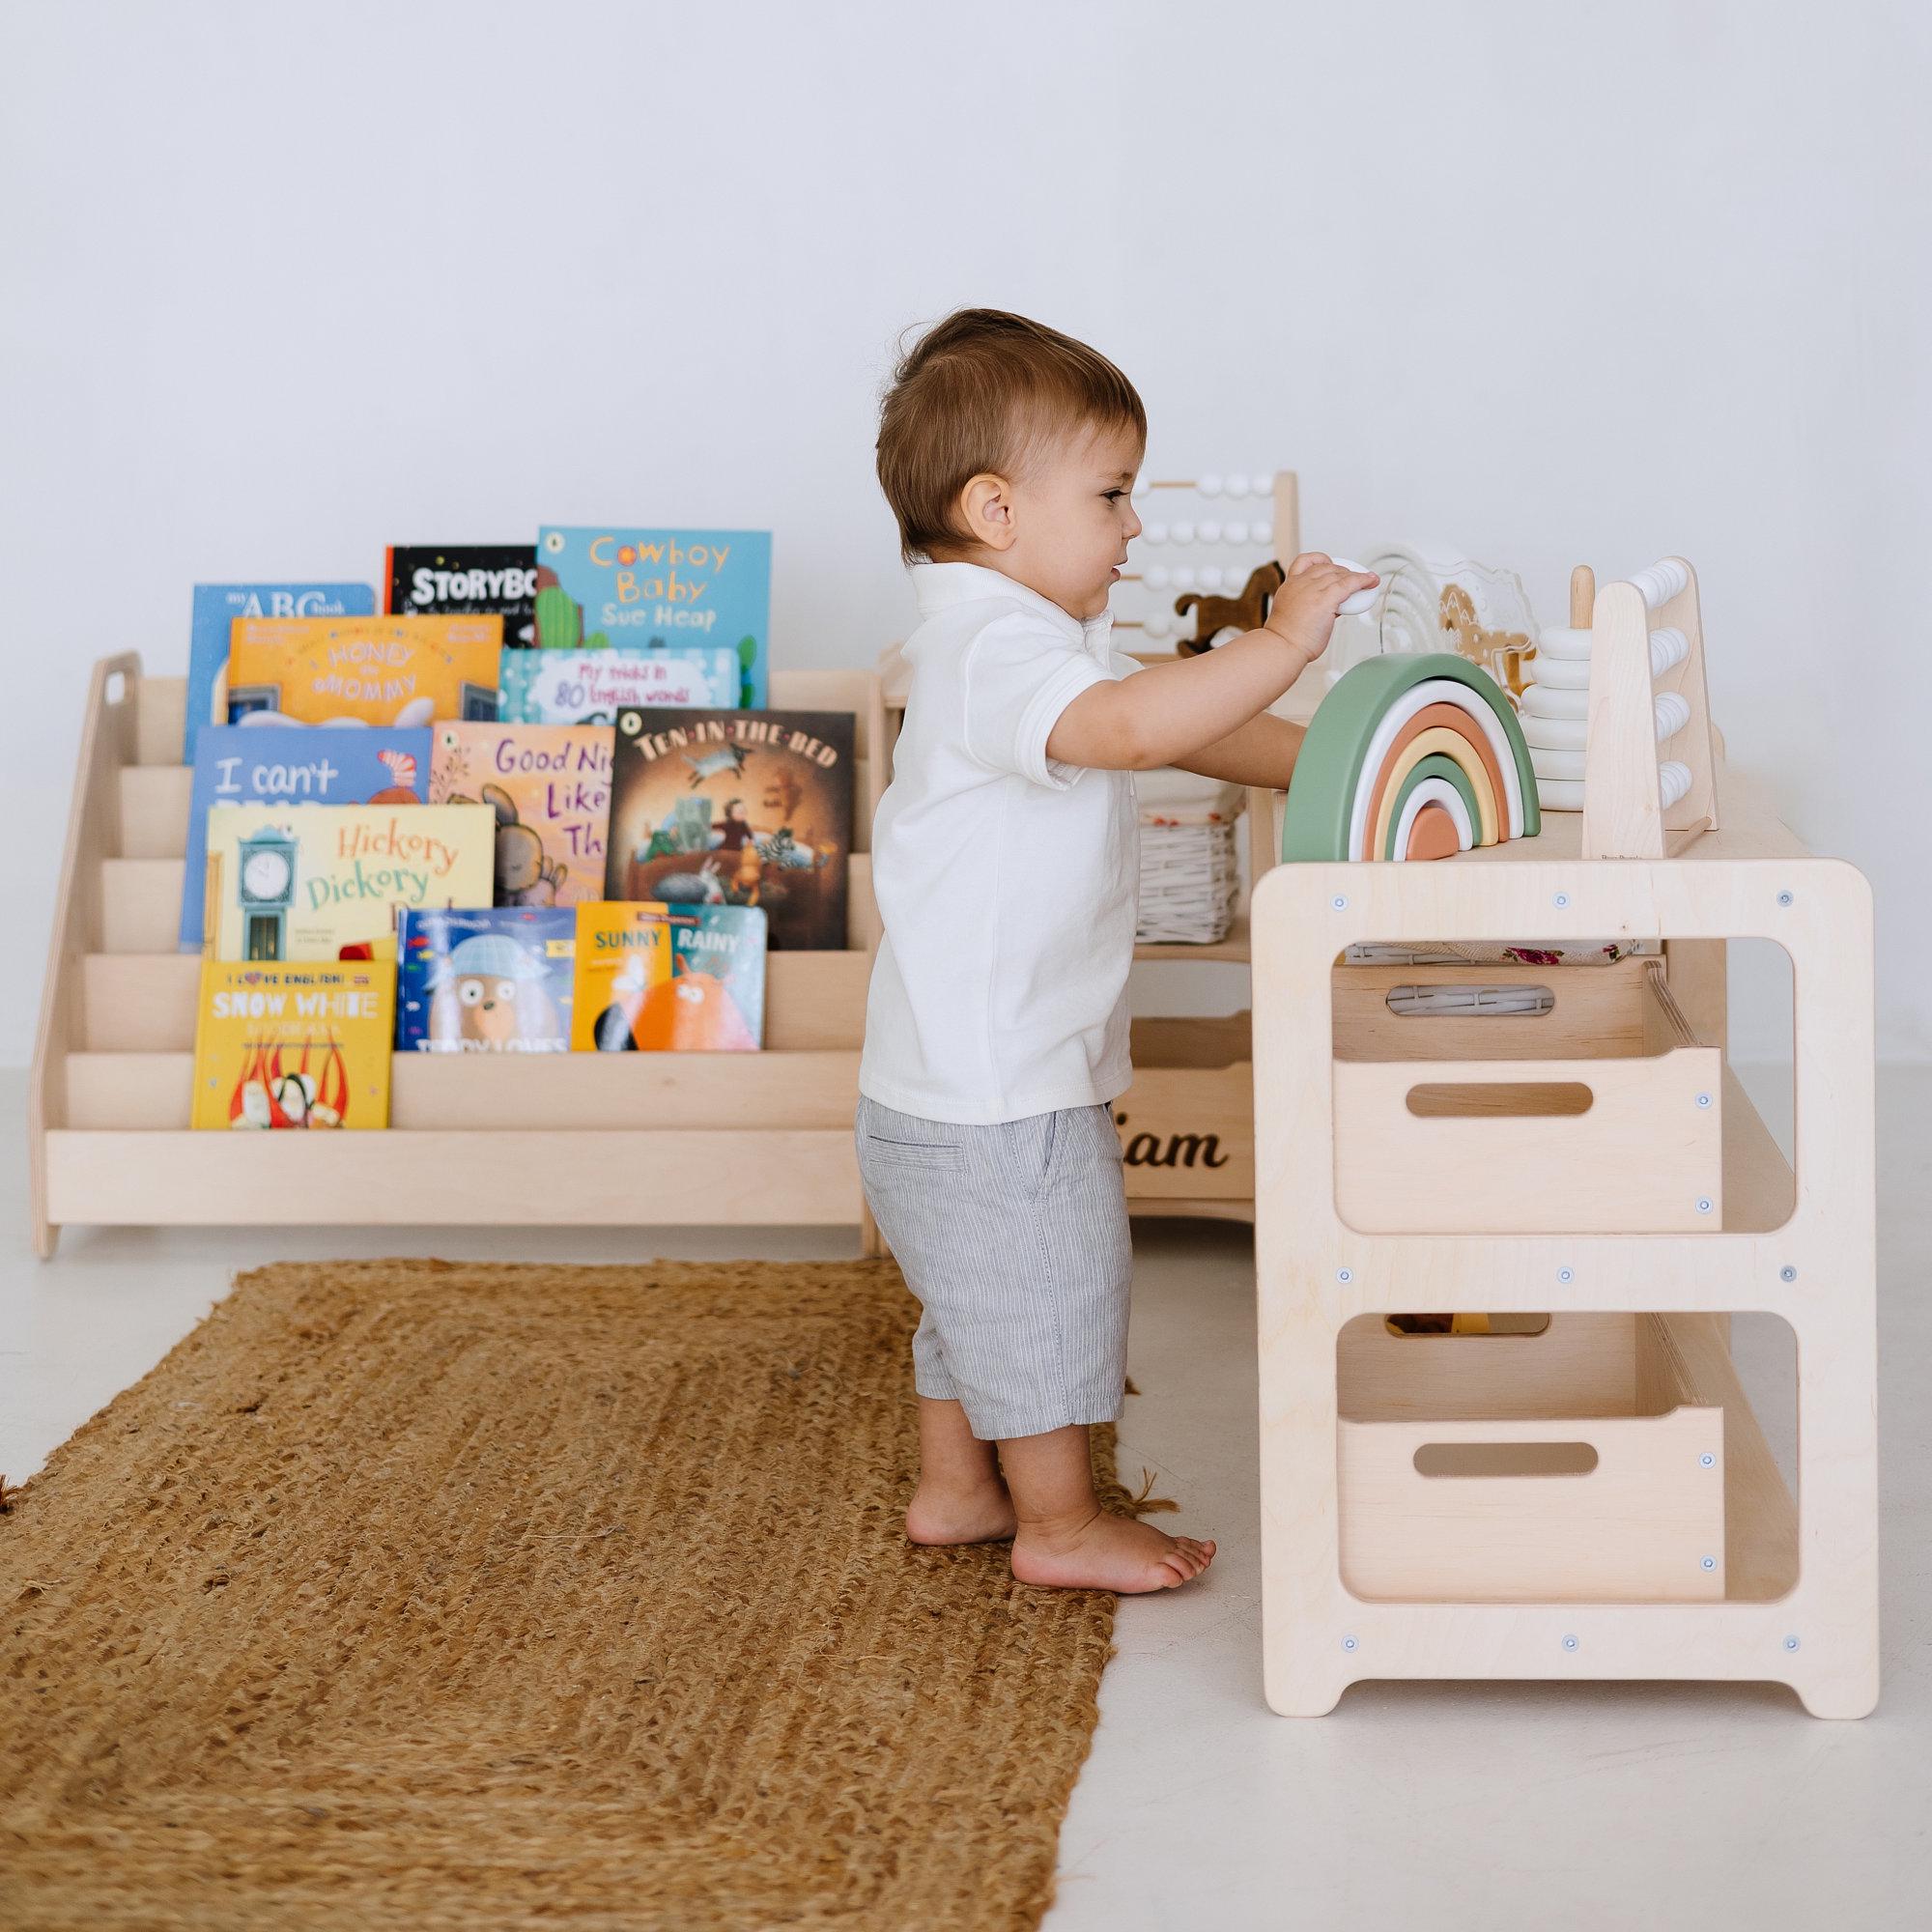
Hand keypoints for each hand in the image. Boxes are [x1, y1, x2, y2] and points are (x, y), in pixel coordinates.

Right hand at [1263, 553, 1379, 661]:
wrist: (1282, 648)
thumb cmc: (1286, 639)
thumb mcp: (1294, 614)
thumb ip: (1311, 605)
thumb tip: (1333, 608)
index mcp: (1289, 586)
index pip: (1304, 562)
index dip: (1320, 560)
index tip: (1329, 565)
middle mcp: (1300, 584)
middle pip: (1325, 567)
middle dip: (1341, 571)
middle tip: (1352, 580)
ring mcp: (1312, 590)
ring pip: (1339, 574)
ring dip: (1354, 576)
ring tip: (1366, 581)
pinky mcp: (1325, 599)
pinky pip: (1349, 583)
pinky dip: (1363, 580)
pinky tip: (1371, 581)